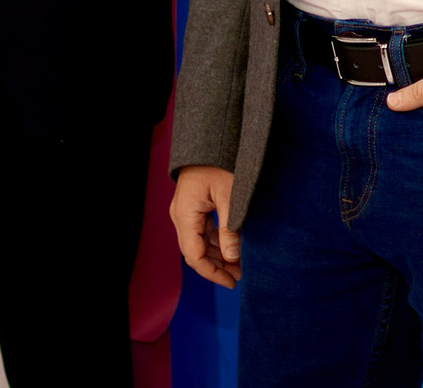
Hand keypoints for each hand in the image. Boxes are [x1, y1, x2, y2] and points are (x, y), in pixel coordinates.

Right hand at [171, 165, 241, 287]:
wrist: (211, 140)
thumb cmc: (219, 163)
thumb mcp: (230, 195)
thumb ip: (230, 228)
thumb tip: (233, 257)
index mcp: (185, 214)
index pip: (194, 255)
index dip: (212, 272)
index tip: (232, 281)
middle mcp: (181, 216)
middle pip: (196, 251)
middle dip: (217, 266)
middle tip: (240, 276)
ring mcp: (186, 211)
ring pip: (200, 243)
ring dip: (218, 255)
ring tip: (240, 265)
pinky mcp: (194, 207)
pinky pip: (203, 231)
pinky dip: (217, 242)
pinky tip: (233, 248)